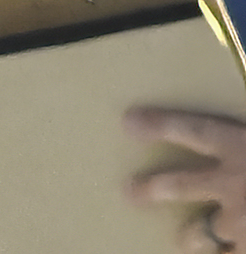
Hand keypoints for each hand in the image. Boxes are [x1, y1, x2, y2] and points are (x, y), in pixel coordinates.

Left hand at [127, 109, 245, 251]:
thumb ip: (243, 141)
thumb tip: (235, 136)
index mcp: (241, 146)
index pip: (192, 130)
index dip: (160, 125)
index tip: (128, 121)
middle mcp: (233, 183)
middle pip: (180, 185)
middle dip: (153, 188)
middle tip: (130, 192)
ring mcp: (242, 221)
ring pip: (202, 232)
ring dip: (193, 237)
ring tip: (185, 242)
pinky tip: (222, 253)